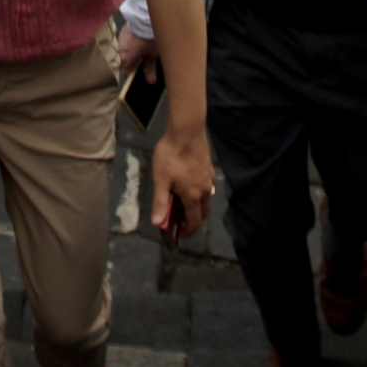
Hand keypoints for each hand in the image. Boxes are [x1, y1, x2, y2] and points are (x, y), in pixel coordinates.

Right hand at [119, 31, 160, 80]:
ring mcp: (119, 40)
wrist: (145, 18)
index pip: (126, 72)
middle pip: (124, 61)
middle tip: (142, 60)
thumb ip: (150, 69)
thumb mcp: (152, 55)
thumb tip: (150, 82)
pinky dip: (129, 43)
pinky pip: (124, 41)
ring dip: (130, 51)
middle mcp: (119, 51)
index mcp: (126, 59)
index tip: (137, 74)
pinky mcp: (121, 32)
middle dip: (132, 62)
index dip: (132, 74)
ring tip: (140, 48)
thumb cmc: (149, 38)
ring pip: (123, 51)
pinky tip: (137, 39)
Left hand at [150, 120, 215, 240]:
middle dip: (192, 221)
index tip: (179, 235)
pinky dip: (198, 193)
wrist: (186, 131)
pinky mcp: (208, 168)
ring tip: (180, 203)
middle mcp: (204, 190)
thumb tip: (157, 223)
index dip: (187, 231)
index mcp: (193, 196)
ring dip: (195, 206)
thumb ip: (160, 202)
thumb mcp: (161, 180)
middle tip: (179, 221)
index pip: (194, 222)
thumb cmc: (171, 155)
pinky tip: (187, 184)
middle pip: (202, 213)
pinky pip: (206, 187)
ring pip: (205, 200)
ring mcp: (208, 179)